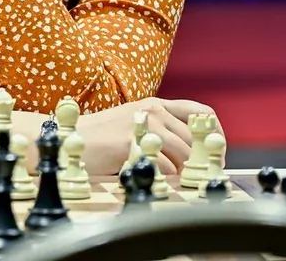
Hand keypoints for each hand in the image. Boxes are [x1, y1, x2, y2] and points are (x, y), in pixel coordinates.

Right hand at [75, 98, 221, 175]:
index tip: (216, 152)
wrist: (70, 138)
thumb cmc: (101, 136)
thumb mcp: (135, 123)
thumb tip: (191, 152)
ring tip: (177, 181)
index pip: (201, 113)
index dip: (215, 133)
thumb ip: (161, 130)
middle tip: (201, 176)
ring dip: (184, 170)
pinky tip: (157, 180)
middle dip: (202, 159)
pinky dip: (165, 177)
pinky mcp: (131, 143)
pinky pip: (163, 165)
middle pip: (194, 137)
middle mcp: (153, 111)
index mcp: (156, 104)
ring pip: (183, 152)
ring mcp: (142, 125)